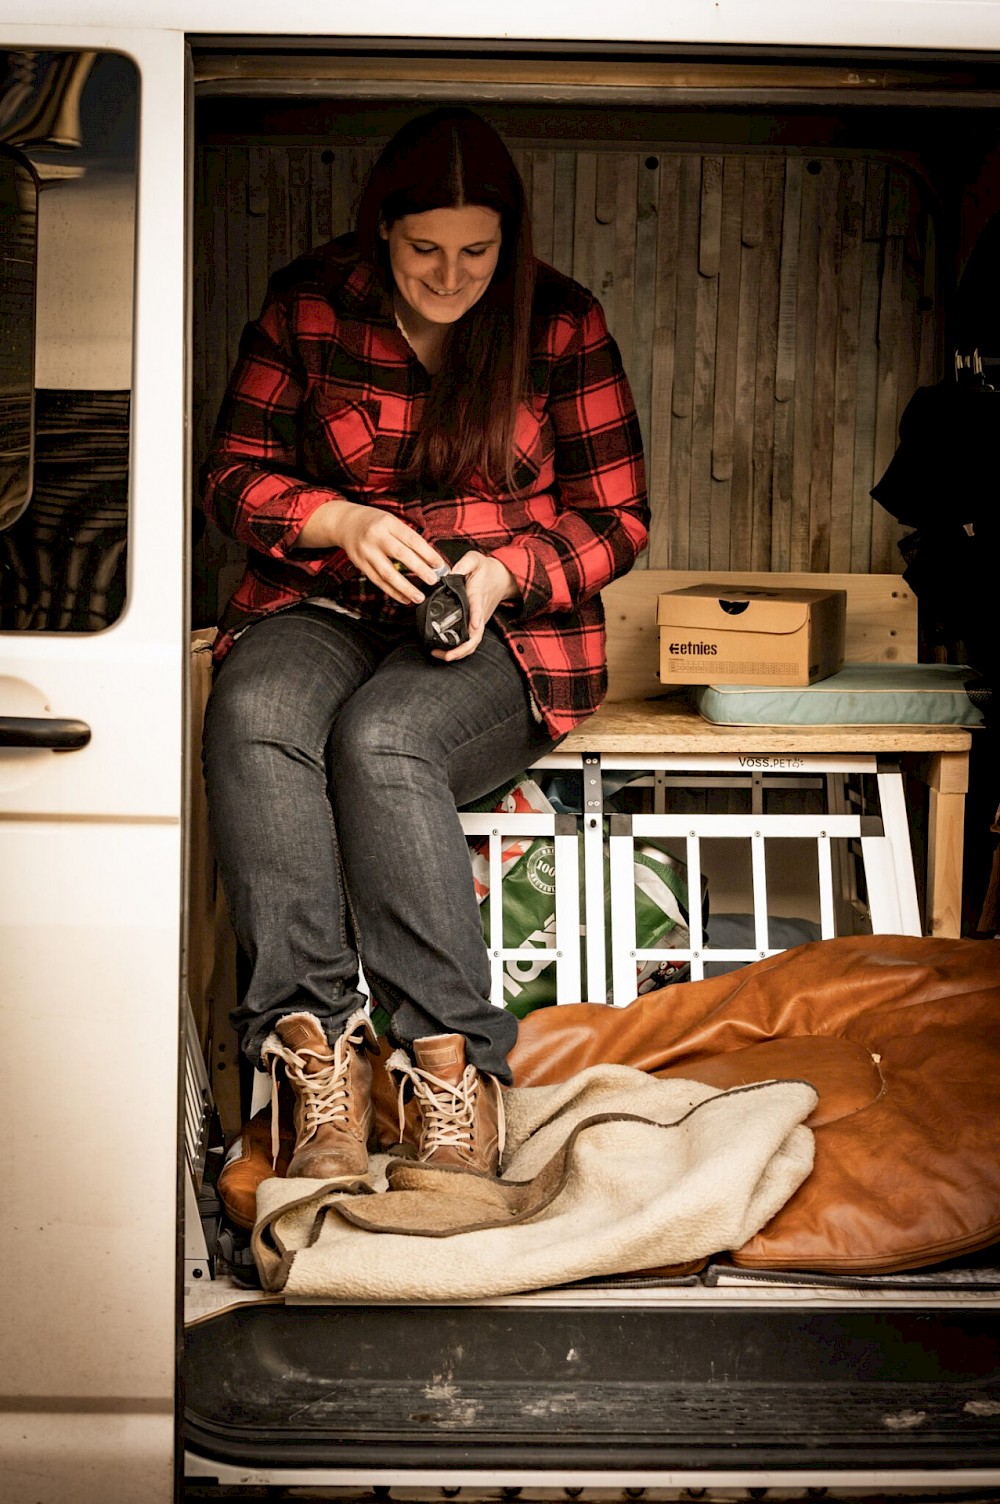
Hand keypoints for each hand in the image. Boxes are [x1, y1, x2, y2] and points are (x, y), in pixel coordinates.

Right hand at [296, 500, 445, 604]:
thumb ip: (407, 537)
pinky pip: (378, 581)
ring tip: (419, 597)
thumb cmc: (374, 522)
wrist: (345, 523)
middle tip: (433, 580)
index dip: (428, 553)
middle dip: (419, 570)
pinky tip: (404, 598)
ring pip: (388, 573)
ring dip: (405, 587)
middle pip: (401, 555)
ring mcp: (366, 552)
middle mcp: (376, 537)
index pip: (412, 539)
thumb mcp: (391, 521)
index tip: (440, 565)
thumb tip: (429, 558)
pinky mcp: (360, 564)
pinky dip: (392, 592)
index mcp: (388, 523)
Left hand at [430, 551, 518, 661]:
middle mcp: (480, 612)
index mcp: (478, 595)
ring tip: (440, 655)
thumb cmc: (486, 569)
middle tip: (446, 654)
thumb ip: (463, 564)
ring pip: (473, 642)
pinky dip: (459, 650)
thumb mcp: (475, 559)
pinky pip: (470, 641)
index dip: (476, 616)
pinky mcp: (477, 624)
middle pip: (476, 635)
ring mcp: (480, 620)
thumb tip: (448, 574)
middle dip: (462, 648)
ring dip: (459, 653)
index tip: (474, 624)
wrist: (503, 577)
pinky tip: (445, 652)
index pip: (478, 607)